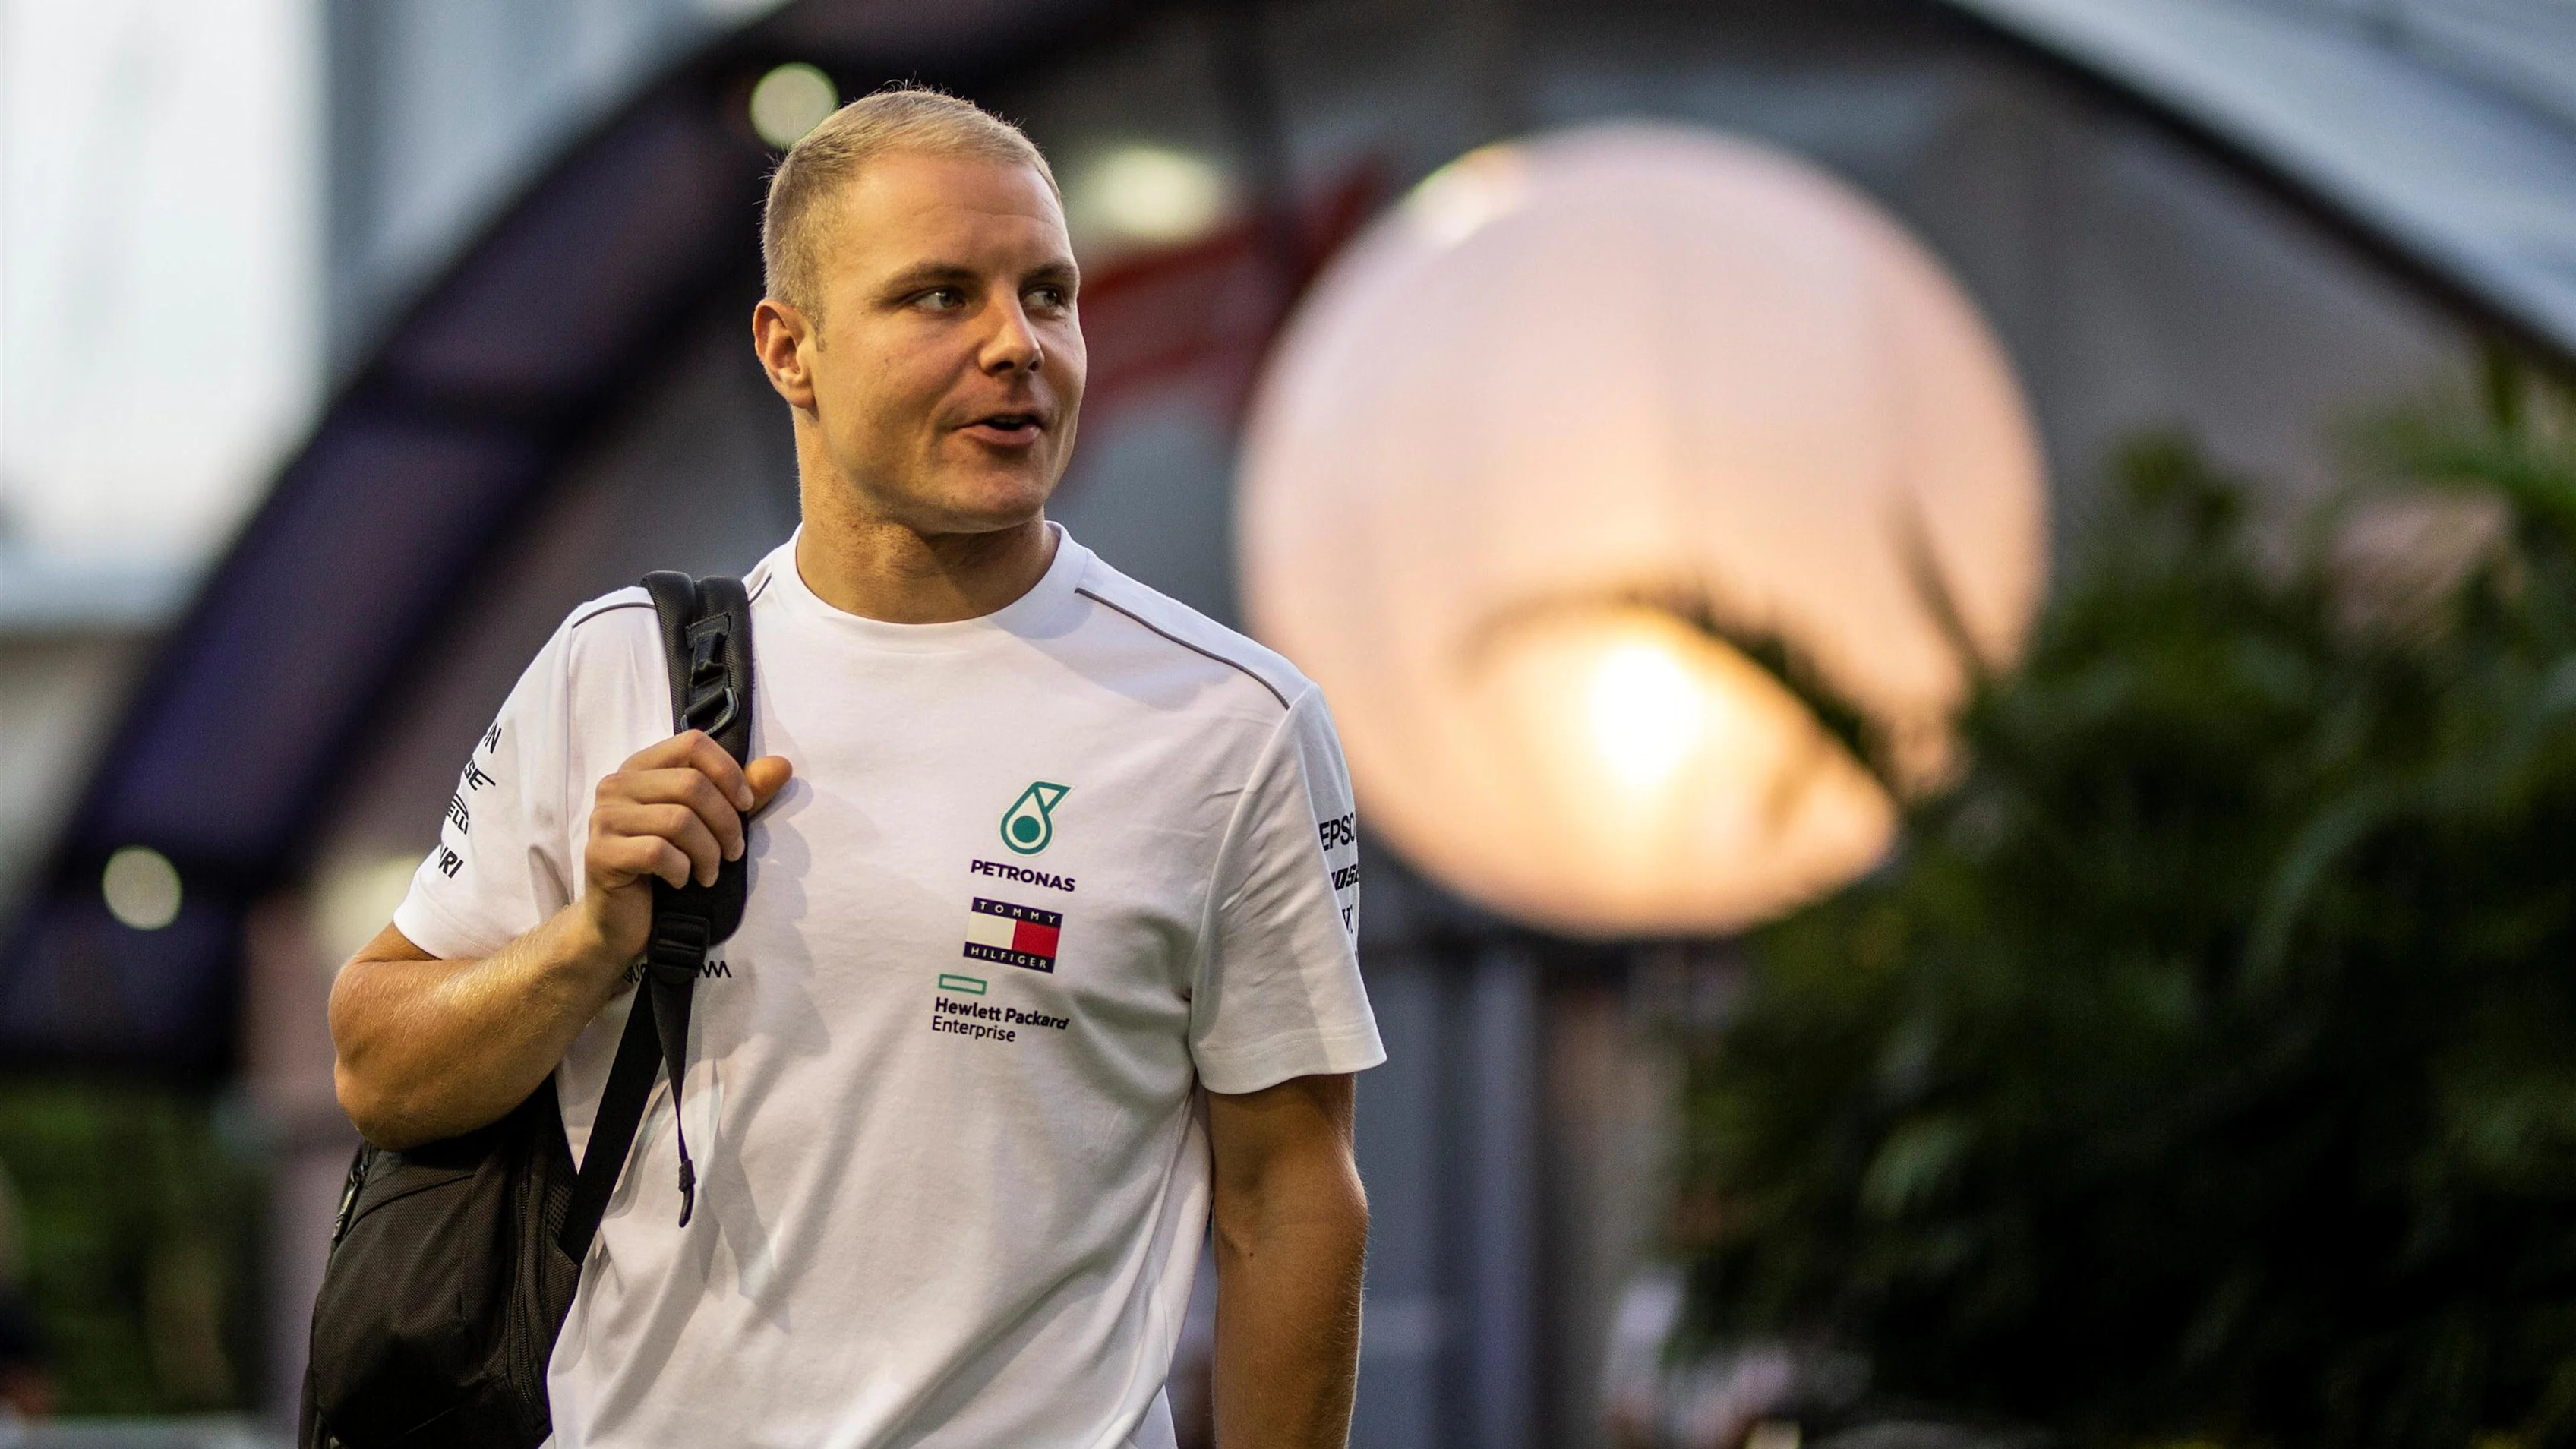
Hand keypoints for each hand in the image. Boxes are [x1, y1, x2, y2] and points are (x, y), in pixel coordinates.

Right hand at [579, 731, 792, 965]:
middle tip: (733, 853)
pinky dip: (682, 870)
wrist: (622, 920)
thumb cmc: (667, 867)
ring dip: (708, 853)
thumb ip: (741, 794)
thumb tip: (782, 766)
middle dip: (726, 823)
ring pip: (679, 820)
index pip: (693, 743)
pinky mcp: (600, 853)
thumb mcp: (708, 825)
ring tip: (710, 873)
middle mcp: (617, 785)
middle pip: (691, 784)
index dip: (728, 771)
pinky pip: (658, 853)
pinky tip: (682, 881)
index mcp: (642, 767)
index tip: (747, 804)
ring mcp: (604, 818)